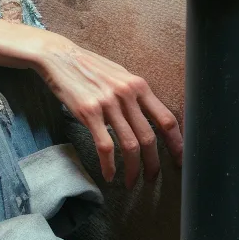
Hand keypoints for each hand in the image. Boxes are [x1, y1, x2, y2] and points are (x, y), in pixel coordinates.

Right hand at [33, 34, 182, 186]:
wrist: (59, 57)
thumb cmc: (89, 67)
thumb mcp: (119, 75)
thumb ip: (135, 94)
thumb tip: (149, 117)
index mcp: (138, 86)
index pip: (166, 119)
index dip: (176, 143)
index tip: (179, 160)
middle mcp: (127, 95)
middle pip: (149, 137)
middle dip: (153, 164)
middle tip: (151, 178)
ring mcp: (108, 104)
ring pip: (130, 145)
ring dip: (133, 169)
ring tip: (131, 182)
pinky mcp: (89, 113)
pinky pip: (105, 146)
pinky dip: (109, 165)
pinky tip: (109, 174)